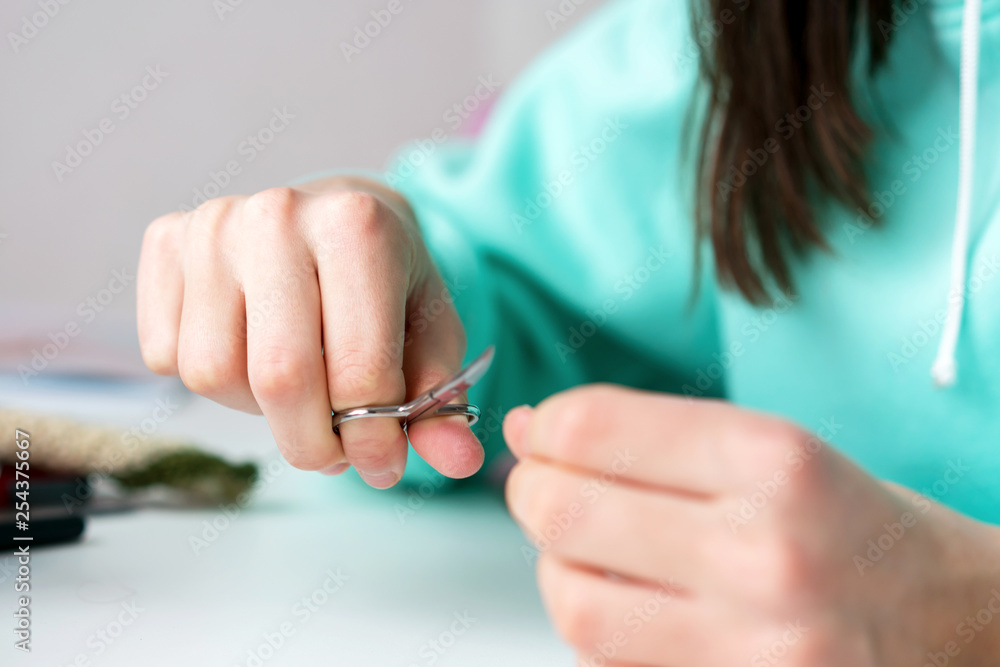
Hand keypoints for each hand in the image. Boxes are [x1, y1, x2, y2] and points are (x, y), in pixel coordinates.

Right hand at [137, 177, 482, 487]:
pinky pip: (166, 355)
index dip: (371, 440)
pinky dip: (212, 379)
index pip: (357, 371)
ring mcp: (211, 225)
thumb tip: (460, 462)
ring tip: (298, 383)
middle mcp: (277, 215)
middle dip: (310, 442)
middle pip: (279, 379)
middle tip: (334, 448)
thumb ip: (442, 403)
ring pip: (211, 374)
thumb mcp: (432, 335)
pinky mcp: (166, 241)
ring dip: (257, 408)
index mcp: (356, 227)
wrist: (337, 216)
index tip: (382, 462)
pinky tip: (251, 349)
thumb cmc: (388, 282)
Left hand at [503, 385, 999, 665]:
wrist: (959, 621)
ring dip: (556, 567)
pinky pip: (610, 661)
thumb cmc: (858, 525)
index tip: (545, 433)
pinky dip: (595, 625)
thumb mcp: (775, 448)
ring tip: (586, 551)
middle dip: (531, 491)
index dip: (546, 427)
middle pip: (564, 513)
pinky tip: (627, 601)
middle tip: (542, 487)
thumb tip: (533, 429)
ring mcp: (753, 644)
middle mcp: (763, 552)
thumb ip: (648, 437)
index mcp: (772, 461)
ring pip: (573, 601)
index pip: (593, 429)